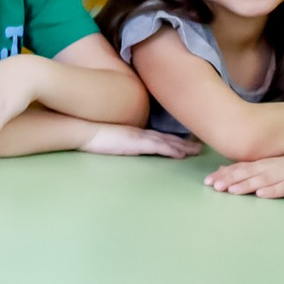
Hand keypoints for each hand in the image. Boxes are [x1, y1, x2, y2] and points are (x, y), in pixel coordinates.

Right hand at [80, 124, 200, 158]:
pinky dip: (172, 149)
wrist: (84, 130)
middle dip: (184, 142)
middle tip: (199, 146)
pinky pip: (159, 146)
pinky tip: (182, 154)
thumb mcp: (109, 137)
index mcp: (133, 132)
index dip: (172, 139)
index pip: (157, 136)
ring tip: (196, 151)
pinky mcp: (137, 143)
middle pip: (166, 137)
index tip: (185, 142)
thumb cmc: (91, 134)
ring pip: (167, 142)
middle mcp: (140, 133)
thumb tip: (123, 145)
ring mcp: (139, 137)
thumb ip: (119, 140)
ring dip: (183, 146)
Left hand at [205, 150, 283, 198]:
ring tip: (232, 191)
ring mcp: (282, 175)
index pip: (238, 169)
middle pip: (246, 174)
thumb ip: (245, 169)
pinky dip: (272, 191)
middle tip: (214, 187)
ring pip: (262, 180)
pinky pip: (282, 188)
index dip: (223, 175)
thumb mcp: (265, 166)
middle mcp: (268, 168)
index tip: (207, 182)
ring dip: (246, 185)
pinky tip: (261, 194)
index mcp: (260, 164)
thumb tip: (221, 171)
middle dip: (229, 180)